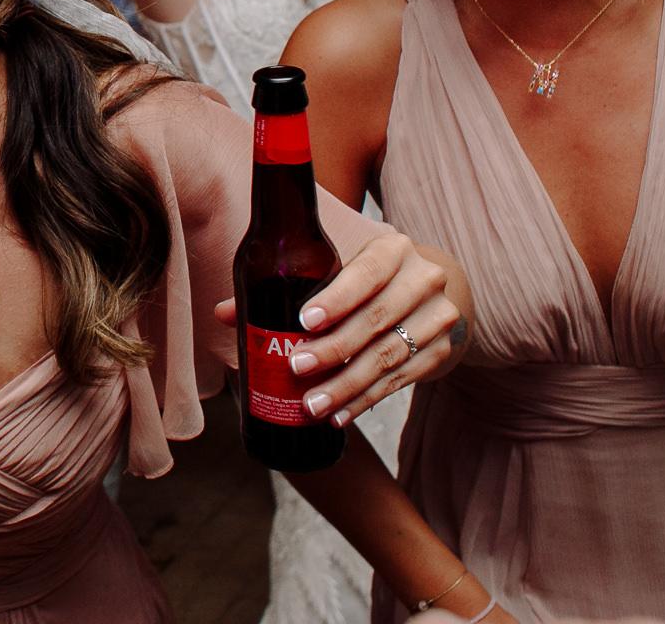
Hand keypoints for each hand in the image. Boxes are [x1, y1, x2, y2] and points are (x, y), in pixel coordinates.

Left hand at [215, 231, 463, 425]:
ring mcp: (437, 317)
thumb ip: (283, 286)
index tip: (304, 321)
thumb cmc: (365, 278)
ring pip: (388, 356)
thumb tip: (223, 313)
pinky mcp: (440, 352)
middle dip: (333, 349)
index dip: (336, 299)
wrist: (425, 291)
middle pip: (376, 320)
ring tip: (312, 404)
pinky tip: (339, 414)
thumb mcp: (336, 268)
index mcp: (393, 250)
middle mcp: (423, 280)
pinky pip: (399, 381)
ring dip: (347, 385)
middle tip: (296, 367)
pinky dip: (365, 399)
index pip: (365, 273)